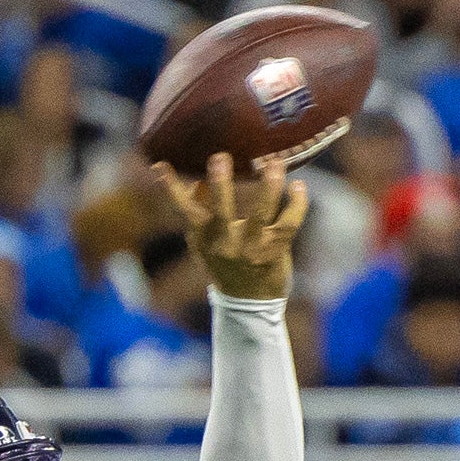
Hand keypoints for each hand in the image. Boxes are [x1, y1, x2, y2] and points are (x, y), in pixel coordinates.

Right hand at [156, 151, 305, 301]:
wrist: (249, 302)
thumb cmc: (224, 263)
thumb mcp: (203, 245)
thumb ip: (197, 215)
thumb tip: (196, 181)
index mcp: (205, 236)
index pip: (184, 210)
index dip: (172, 188)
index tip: (161, 166)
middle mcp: (227, 242)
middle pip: (221, 212)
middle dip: (220, 186)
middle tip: (219, 157)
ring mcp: (253, 246)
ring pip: (261, 216)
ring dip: (268, 189)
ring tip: (274, 164)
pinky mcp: (276, 249)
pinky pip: (290, 223)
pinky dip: (297, 204)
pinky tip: (298, 186)